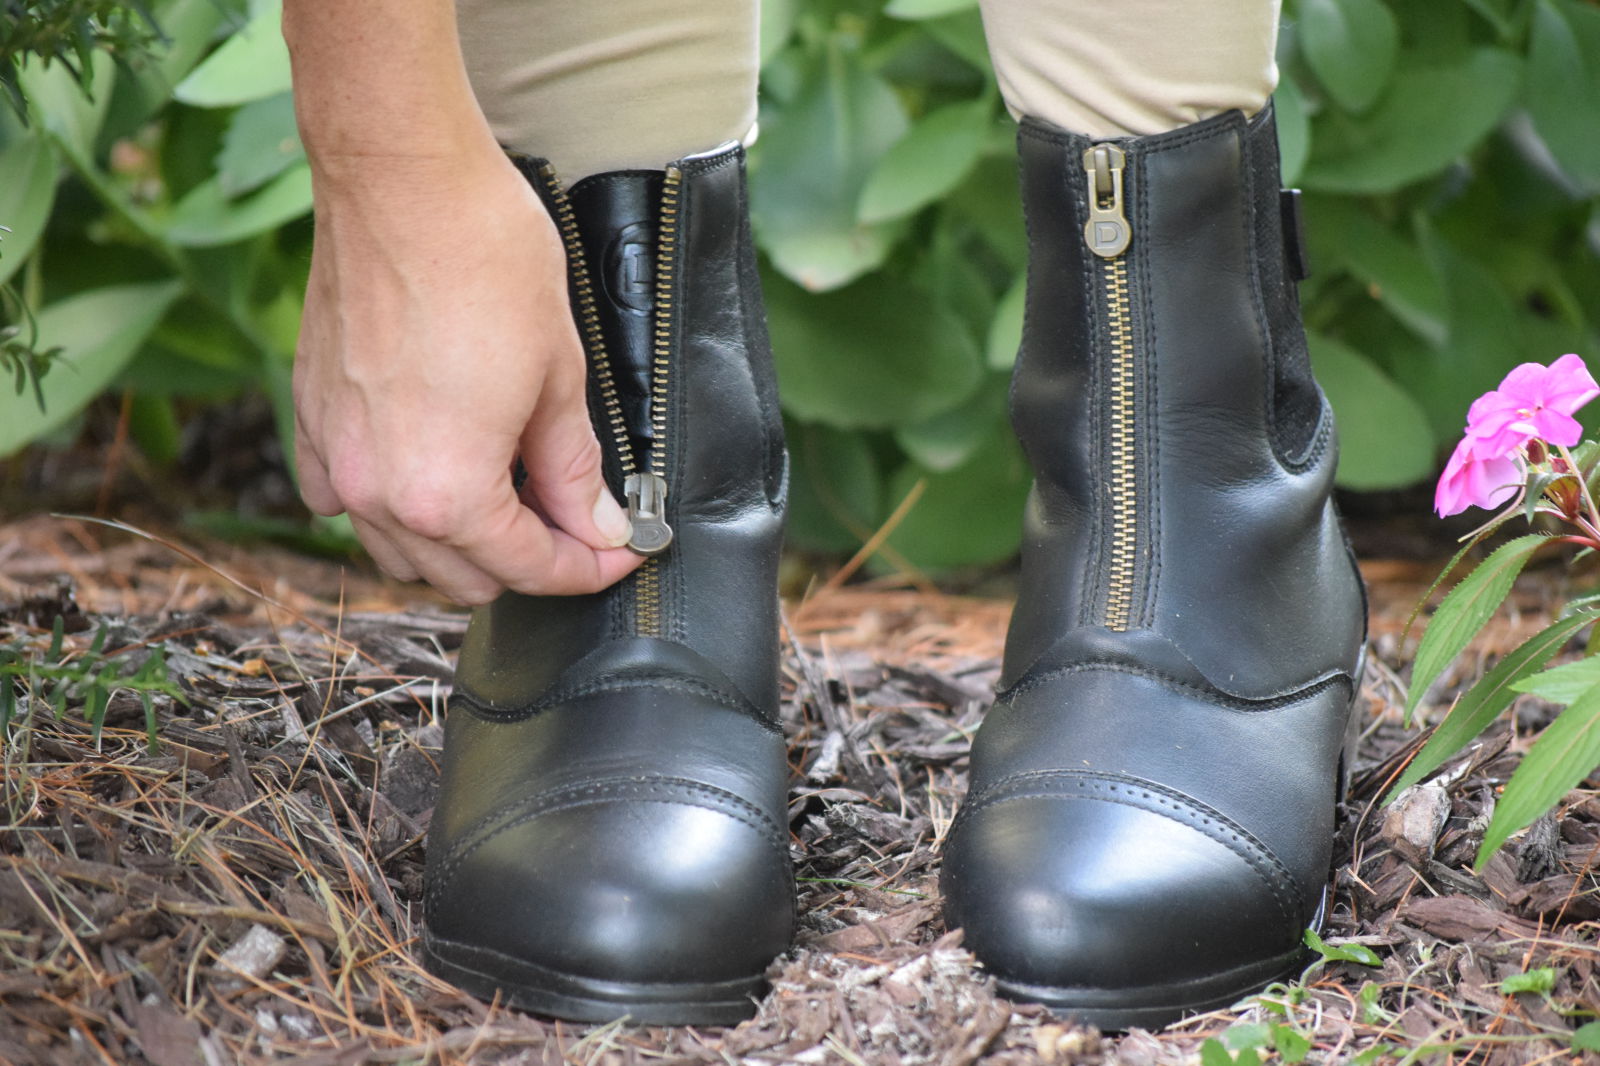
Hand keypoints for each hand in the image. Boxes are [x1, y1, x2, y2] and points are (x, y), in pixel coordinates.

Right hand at [292, 149, 641, 604]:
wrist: (406, 180)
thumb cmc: (488, 263)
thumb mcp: (560, 377)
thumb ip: (575, 470)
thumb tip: (598, 526)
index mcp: (447, 493)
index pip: (529, 568)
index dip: (586, 568)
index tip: (617, 553)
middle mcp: (379, 492)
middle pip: (463, 577)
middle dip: (526, 559)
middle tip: (573, 518)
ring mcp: (336, 457)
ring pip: (401, 550)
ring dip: (458, 541)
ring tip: (507, 493)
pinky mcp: (310, 417)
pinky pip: (341, 500)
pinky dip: (386, 503)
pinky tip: (423, 469)